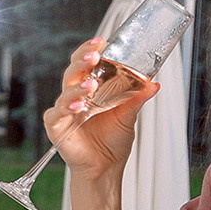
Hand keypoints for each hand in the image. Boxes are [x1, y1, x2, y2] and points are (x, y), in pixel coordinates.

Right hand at [43, 34, 160, 181]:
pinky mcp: (57, 126)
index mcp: (90, 89)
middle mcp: (75, 96)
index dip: (90, 50)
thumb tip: (154, 83)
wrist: (106, 168)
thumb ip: (137, 97)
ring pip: (65, 91)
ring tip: (91, 86)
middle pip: (73, 71)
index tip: (102, 41)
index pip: (86, 63)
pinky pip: (56, 113)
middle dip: (82, 60)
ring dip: (77, 87)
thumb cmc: (113, 141)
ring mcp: (64, 111)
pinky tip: (78, 107)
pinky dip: (66, 108)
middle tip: (94, 55)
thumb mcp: (129, 115)